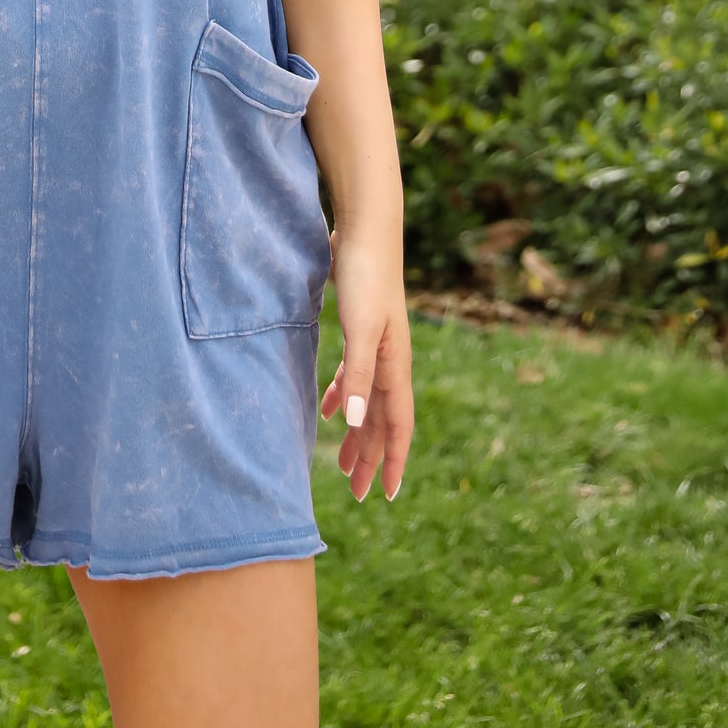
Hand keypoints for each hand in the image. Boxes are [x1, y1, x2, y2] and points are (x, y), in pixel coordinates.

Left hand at [320, 224, 412, 501]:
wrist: (365, 232)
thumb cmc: (364, 277)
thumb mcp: (359, 328)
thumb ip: (358, 375)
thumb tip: (356, 425)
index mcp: (394, 365)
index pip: (398, 426)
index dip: (394, 461)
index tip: (388, 495)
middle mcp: (389, 361)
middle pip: (382, 421)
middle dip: (372, 458)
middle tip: (359, 493)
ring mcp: (376, 347)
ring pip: (368, 402)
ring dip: (358, 434)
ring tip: (344, 464)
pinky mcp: (360, 331)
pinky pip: (354, 377)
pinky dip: (343, 398)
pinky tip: (330, 412)